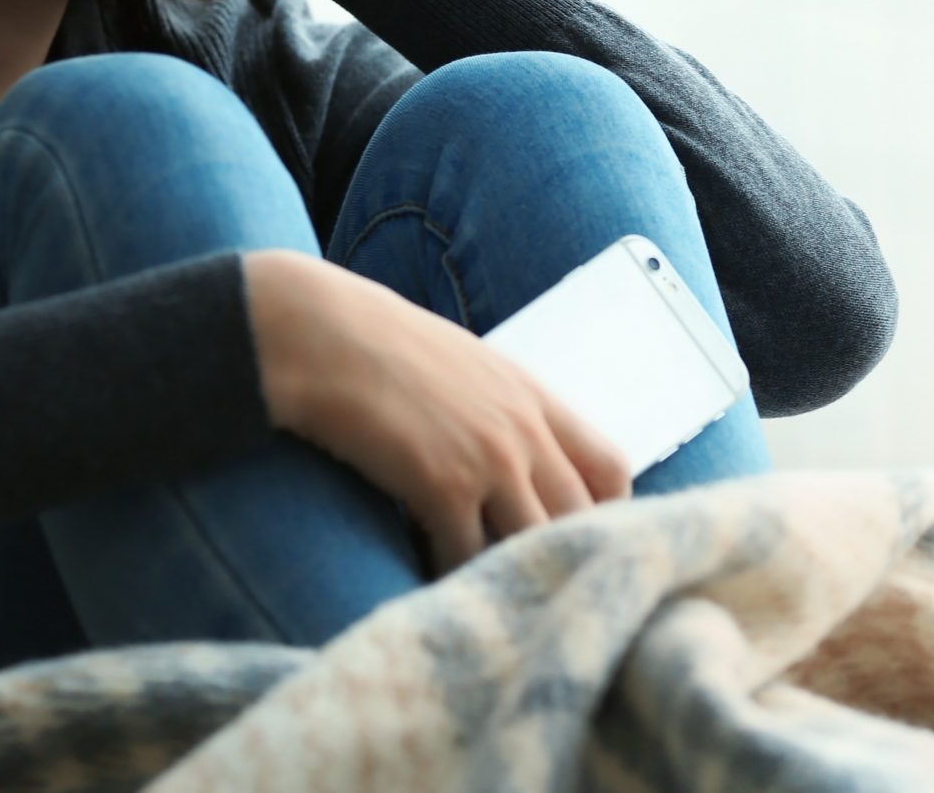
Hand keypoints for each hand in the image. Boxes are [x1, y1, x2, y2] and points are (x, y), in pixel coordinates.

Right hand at [242, 249, 633, 578]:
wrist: (322, 335)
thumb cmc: (378, 346)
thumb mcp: (463, 366)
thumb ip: (498, 411)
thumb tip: (507, 460)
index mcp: (534, 397)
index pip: (611, 469)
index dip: (607, 514)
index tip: (581, 541)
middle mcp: (525, 431)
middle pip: (581, 518)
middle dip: (564, 558)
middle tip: (539, 590)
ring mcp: (491, 460)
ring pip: (532, 545)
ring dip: (511, 576)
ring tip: (490, 598)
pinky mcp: (445, 487)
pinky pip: (468, 559)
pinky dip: (454, 580)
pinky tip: (435, 587)